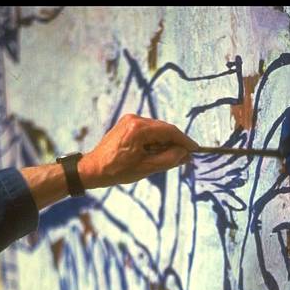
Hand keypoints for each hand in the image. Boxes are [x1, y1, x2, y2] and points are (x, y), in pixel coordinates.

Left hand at [78, 114, 198, 188]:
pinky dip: (156, 140)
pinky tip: (158, 152)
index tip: (195, 150)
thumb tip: (185, 154)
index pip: (169, 131)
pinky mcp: (127, 124)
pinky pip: (148, 130)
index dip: (184, 141)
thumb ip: (168, 159)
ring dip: (166, 142)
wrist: (94, 168)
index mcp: (139, 129)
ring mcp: (130, 120)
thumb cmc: (117, 171)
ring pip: (157, 129)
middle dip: (176, 142)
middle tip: (186, 157)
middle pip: (164, 128)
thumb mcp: (146, 168)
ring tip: (172, 157)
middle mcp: (135, 119)